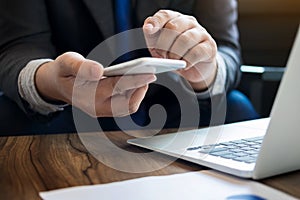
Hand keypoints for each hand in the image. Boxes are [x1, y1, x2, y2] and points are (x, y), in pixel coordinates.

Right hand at [35, 52, 155, 116]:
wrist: (58, 85)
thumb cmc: (64, 71)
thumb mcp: (66, 63)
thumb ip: (80, 67)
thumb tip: (98, 70)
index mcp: (86, 95)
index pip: (115, 88)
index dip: (134, 80)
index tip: (150, 73)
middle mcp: (95, 107)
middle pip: (126, 104)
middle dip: (140, 89)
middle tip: (151, 73)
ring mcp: (102, 111)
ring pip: (128, 107)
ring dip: (139, 93)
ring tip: (145, 77)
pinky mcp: (106, 110)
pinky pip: (125, 107)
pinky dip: (134, 96)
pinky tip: (137, 83)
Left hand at [143, 10, 217, 90]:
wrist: (194, 68)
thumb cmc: (175, 54)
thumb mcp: (159, 46)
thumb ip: (151, 35)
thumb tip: (148, 27)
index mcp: (174, 19)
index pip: (165, 15)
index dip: (156, 22)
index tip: (148, 30)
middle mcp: (189, 22)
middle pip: (173, 27)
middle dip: (164, 44)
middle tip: (162, 56)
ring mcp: (201, 33)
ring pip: (185, 40)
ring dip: (175, 54)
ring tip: (173, 61)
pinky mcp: (209, 46)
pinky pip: (196, 52)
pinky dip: (187, 61)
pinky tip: (184, 65)